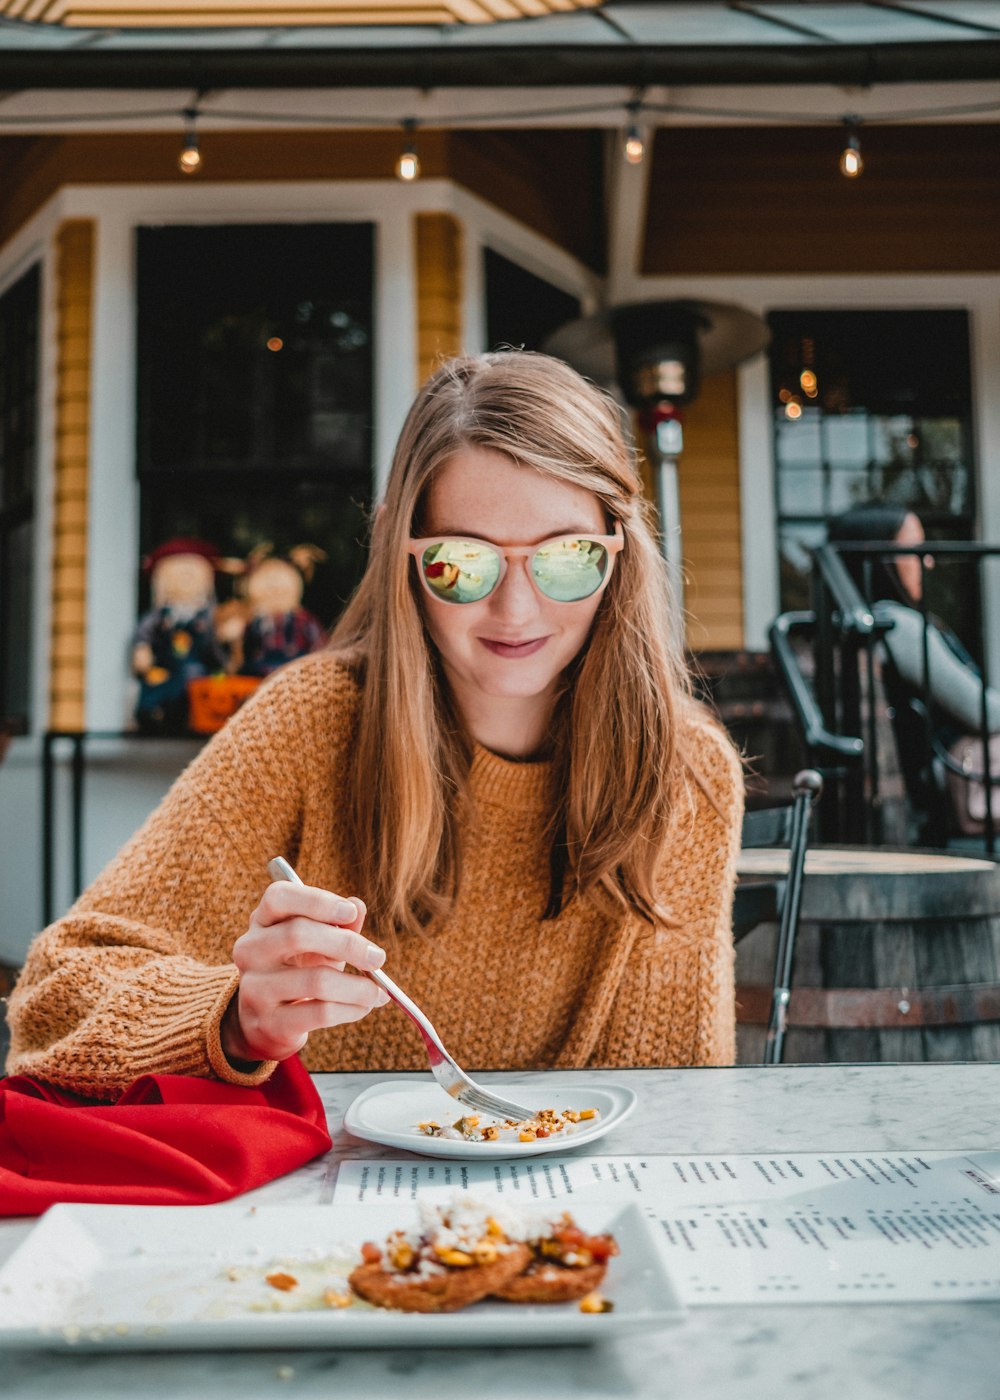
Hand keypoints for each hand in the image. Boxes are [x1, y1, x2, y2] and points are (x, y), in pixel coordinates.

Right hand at [222, 880, 388, 1064]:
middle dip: (348, 944)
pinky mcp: (269, 1023)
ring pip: (316, 980)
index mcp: (261, 920)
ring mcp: (255, 988)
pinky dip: (352, 1009)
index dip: (317, 901)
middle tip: (377, 958)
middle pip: (298, 934)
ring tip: (376, 991)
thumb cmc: (297, 970)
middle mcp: (250, 950)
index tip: (351, 913)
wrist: (266, 1021)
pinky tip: (363, 1006)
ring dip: (358, 987)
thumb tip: (358, 907)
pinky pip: (321, 1012)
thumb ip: (338, 923)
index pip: (279, 896)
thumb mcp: (316, 943)